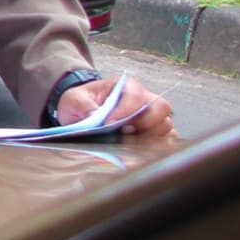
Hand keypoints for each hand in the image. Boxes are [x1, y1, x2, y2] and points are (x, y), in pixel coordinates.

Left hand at [56, 76, 175, 138]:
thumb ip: (83, 106)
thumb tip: (95, 117)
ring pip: (165, 126)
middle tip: (124, 134)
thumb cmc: (82, 103)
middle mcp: (144, 100)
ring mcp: (151, 117)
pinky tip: (135, 153)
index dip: (126, 110)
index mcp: (126, 86)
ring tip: (127, 144)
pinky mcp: (152, 134)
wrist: (82, 112)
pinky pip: (164, 141)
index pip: (136, 95)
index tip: (110, 123)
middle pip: (160, 108)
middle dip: (145, 123)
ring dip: (149, 137)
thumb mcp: (74, 100)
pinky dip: (154, 148)